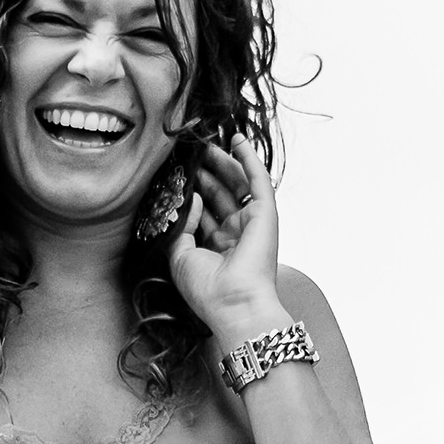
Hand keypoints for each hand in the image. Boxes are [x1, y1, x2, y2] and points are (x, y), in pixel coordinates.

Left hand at [167, 140, 285, 343]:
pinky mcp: (265, 214)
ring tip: (206, 143)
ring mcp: (251, 223)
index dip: (192, 190)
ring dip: (222, 162)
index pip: (204, 211)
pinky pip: (258, 180)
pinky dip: (248, 158)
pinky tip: (236, 140)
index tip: (177, 172)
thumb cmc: (207, 290)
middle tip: (190, 152)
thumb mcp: (179, 256)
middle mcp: (235, 233)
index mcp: (216, 246)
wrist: (233, 304)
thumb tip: (191, 198)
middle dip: (205, 172)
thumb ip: (181, 225)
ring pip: (236, 184)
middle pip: (219, 194)